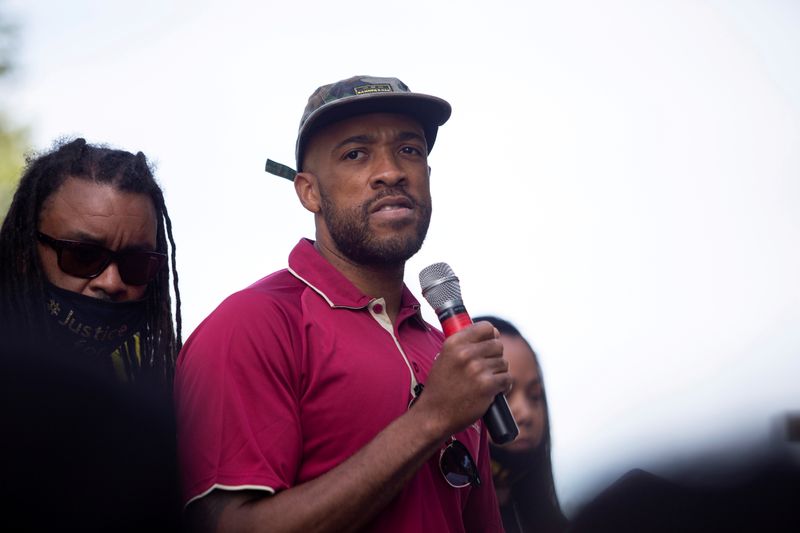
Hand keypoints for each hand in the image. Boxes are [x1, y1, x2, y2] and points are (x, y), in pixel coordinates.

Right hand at [413, 321, 510, 438]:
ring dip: (498, 373)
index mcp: (454, 343)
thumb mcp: (445, 357)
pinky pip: (507, 379)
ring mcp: (477, 369)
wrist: (434, 415)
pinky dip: (503, 386)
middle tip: (485, 369)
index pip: (487, 328)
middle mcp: (465, 353)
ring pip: (504, 363)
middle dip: (495, 357)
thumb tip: (493, 333)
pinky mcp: (487, 386)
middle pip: (498, 345)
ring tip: (484, 382)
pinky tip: (492, 391)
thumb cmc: (440, 388)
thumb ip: (464, 344)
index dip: (491, 336)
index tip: (489, 345)